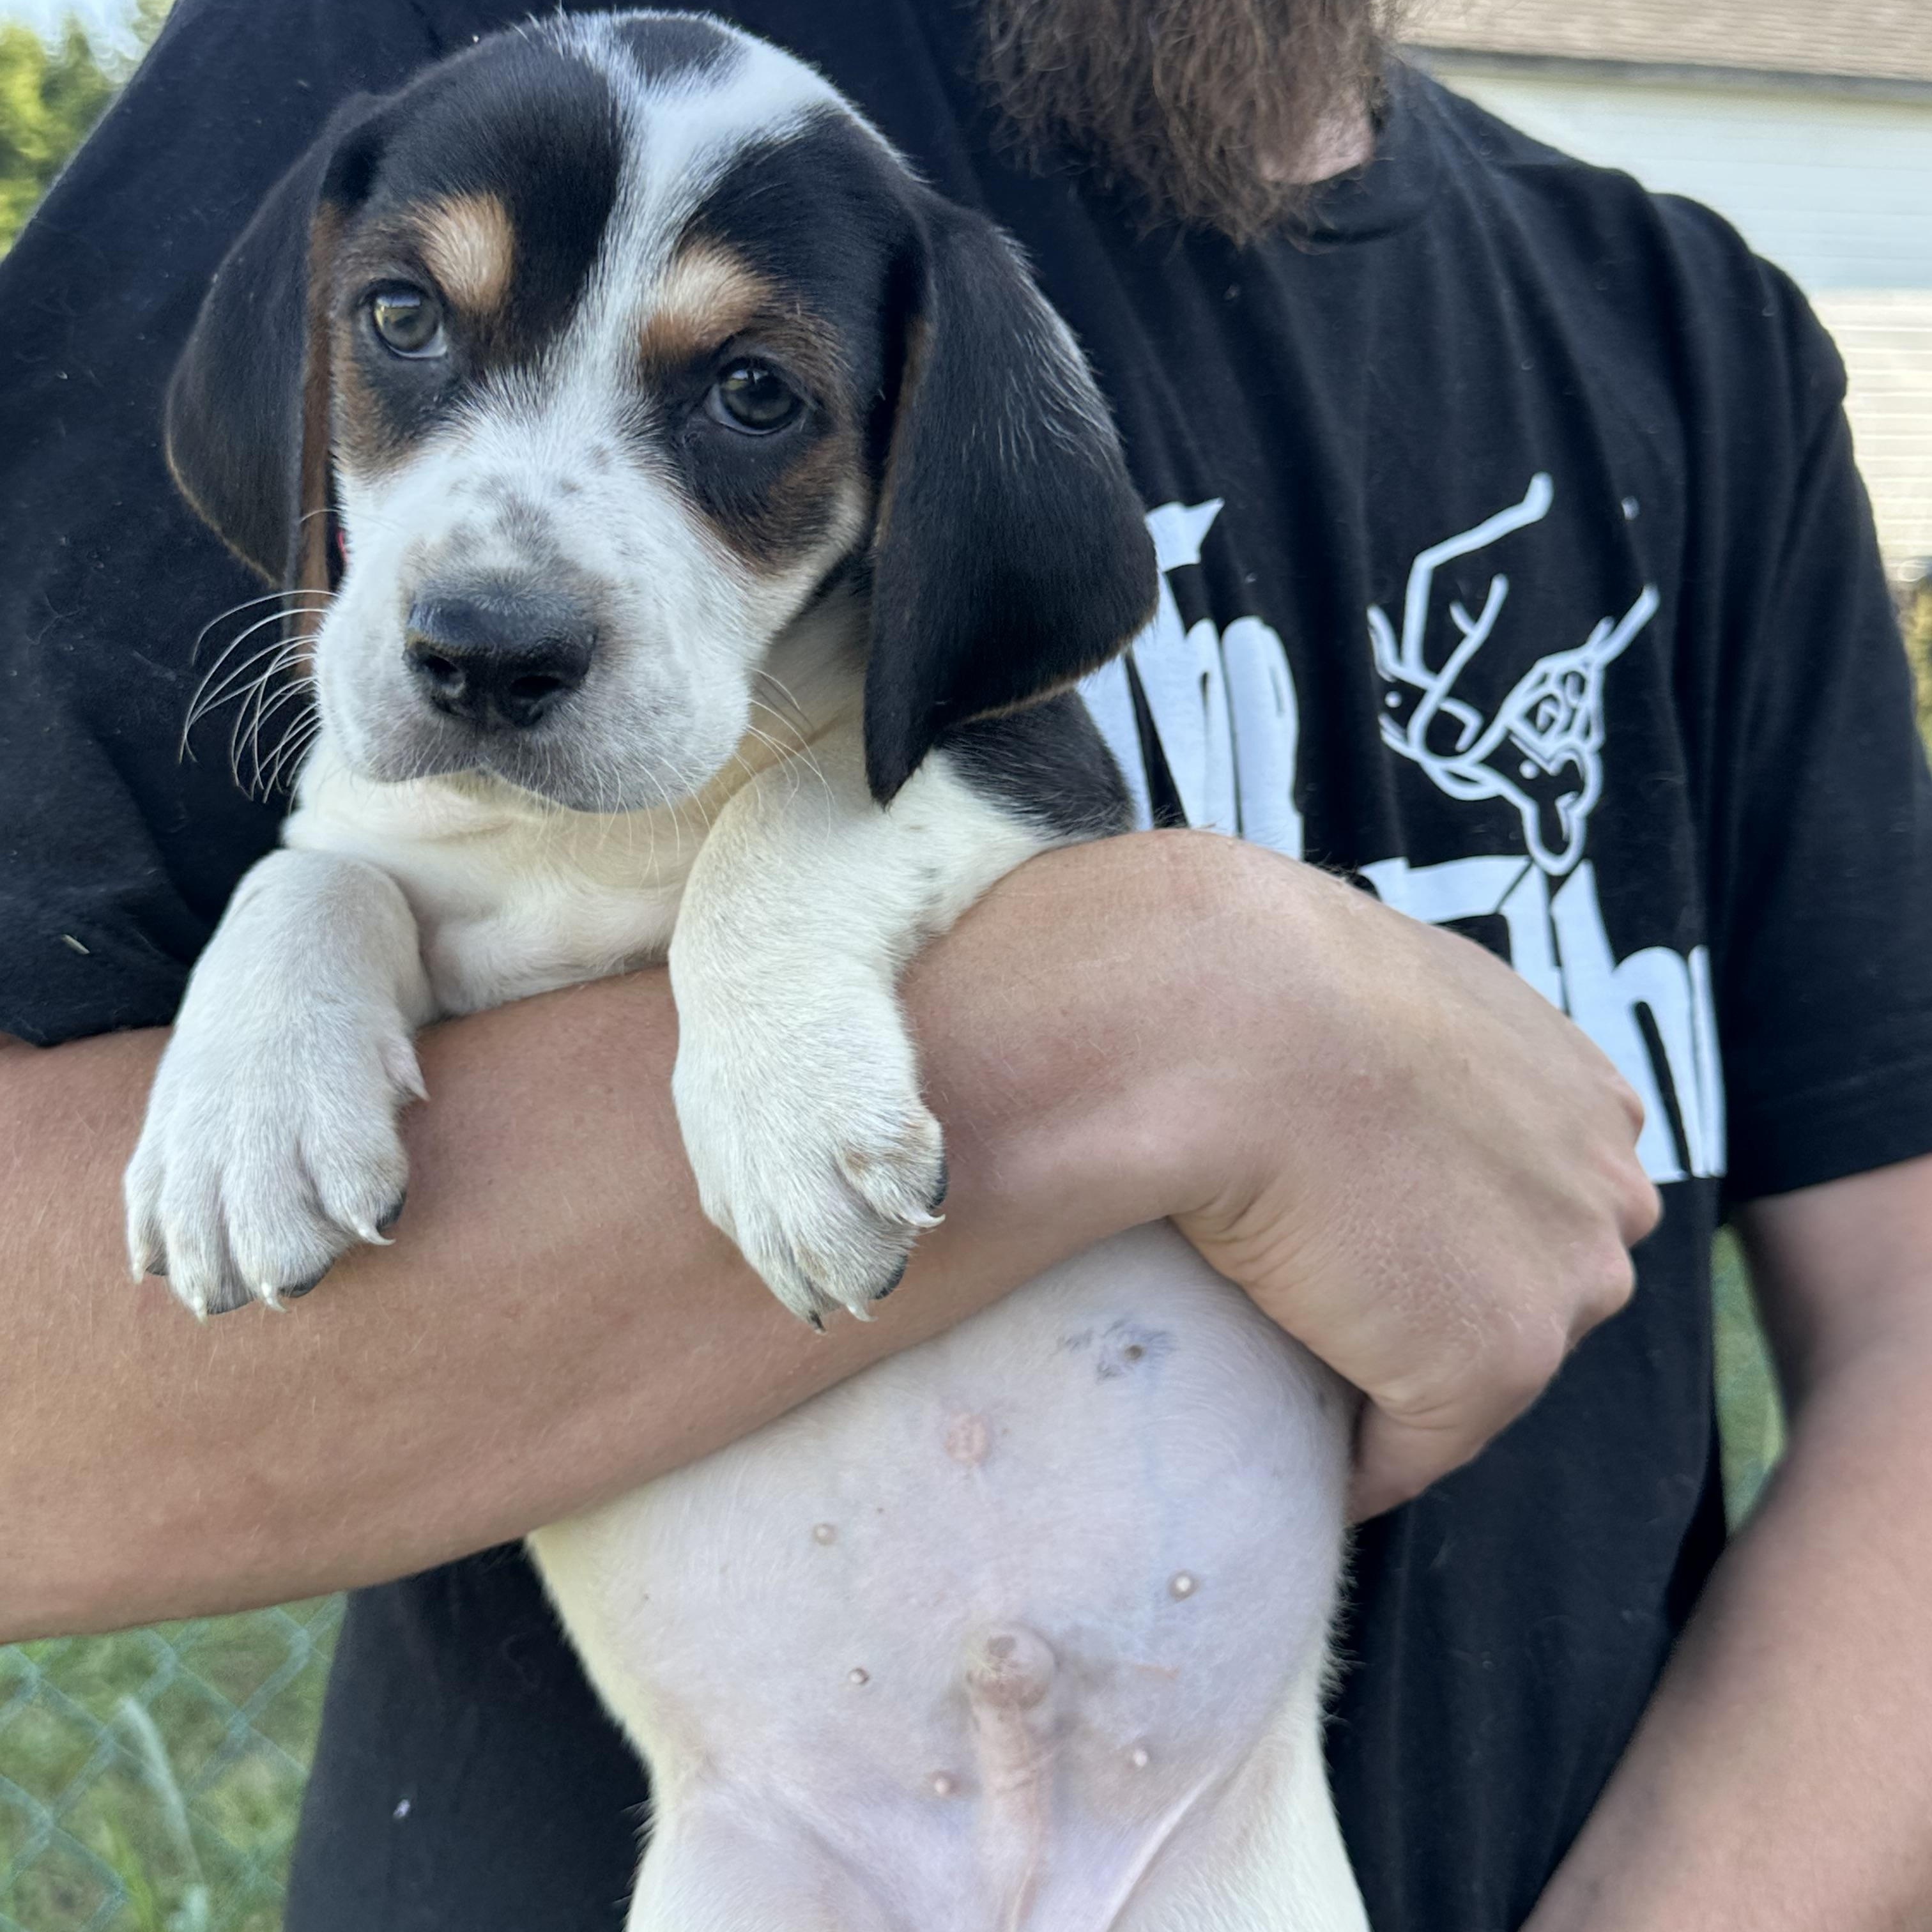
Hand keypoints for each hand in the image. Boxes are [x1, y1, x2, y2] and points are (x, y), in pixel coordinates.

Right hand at [919, 832, 1657, 1520]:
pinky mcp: (1487, 1367)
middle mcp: (1605, 1190)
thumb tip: (1346, 1072)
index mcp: (1587, 1095)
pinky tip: (1288, 1457)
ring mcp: (1558, 1283)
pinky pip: (1410, 1451)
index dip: (1453, 1229)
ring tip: (1298, 1376)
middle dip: (1445, 1306)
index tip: (1367, 1240)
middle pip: (1531, 1288)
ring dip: (1400, 1380)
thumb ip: (1418, 1042)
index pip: (1542, 1201)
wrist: (1227, 1021)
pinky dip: (1352, 1465)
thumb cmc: (1263, 979)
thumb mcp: (1381, 985)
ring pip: (1479, 1369)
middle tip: (1327, 1306)